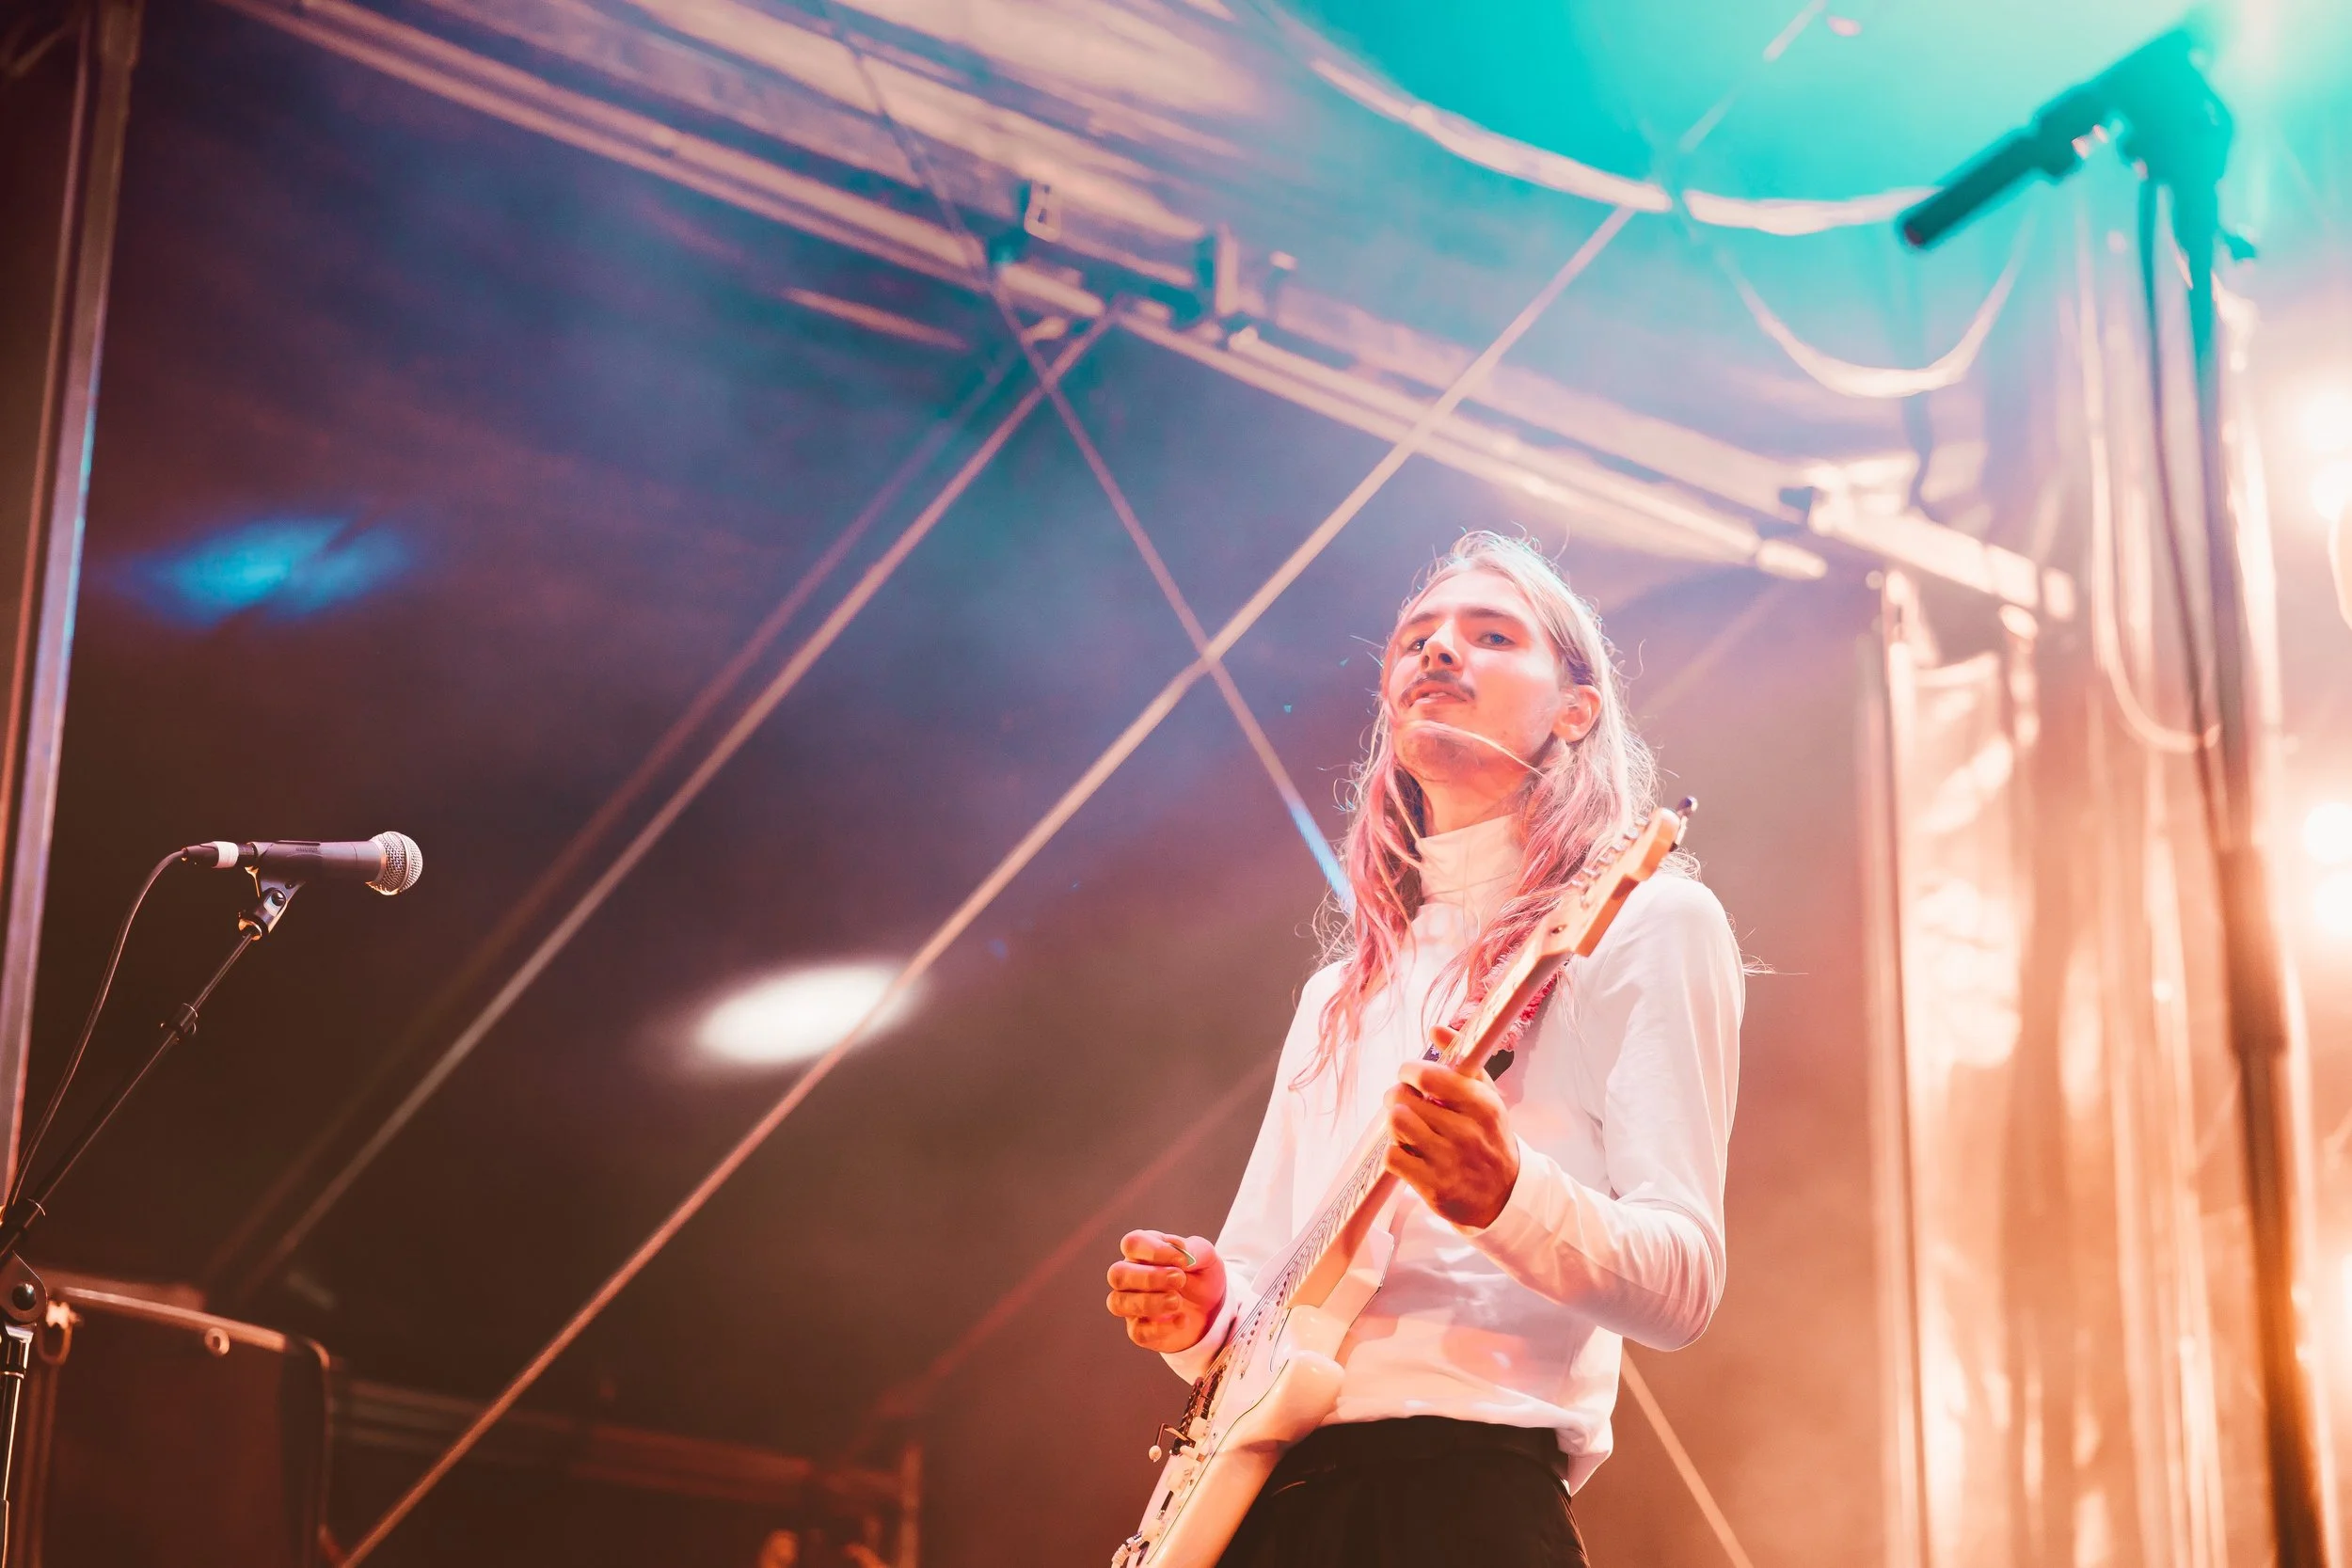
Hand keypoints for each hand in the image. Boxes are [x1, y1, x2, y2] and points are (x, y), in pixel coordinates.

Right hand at [1106, 1230, 1225, 1352]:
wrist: (1211, 1310)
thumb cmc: (1200, 1276)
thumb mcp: (1206, 1257)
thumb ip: (1194, 1249)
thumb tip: (1178, 1249)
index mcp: (1143, 1251)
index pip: (1132, 1244)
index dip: (1155, 1250)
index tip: (1183, 1260)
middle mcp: (1130, 1277)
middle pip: (1117, 1274)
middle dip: (1149, 1277)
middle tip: (1179, 1280)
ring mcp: (1131, 1305)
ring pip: (1118, 1303)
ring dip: (1149, 1302)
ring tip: (1177, 1301)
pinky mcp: (1139, 1331)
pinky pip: (1137, 1332)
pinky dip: (1161, 1327)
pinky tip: (1183, 1320)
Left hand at [1384, 1036, 1520, 1228]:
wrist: (1505, 1195)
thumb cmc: (1489, 1137)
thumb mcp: (1486, 1097)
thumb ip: (1462, 1061)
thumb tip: (1435, 1029)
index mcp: (1481, 1106)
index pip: (1430, 1076)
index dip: (1409, 1070)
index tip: (1409, 1074)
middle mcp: (1466, 1133)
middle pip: (1404, 1098)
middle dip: (1397, 1094)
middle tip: (1404, 1100)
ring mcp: (1449, 1162)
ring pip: (1397, 1123)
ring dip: (1394, 1122)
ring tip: (1406, 1125)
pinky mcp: (1433, 1187)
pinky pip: (1393, 1157)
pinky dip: (1395, 1151)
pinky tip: (1408, 1151)